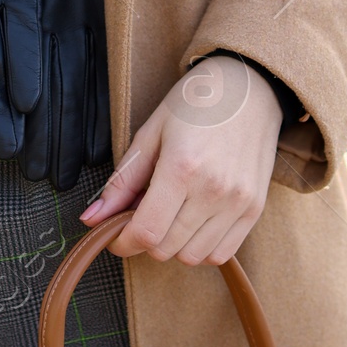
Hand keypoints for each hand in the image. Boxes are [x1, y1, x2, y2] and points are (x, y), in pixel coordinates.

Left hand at [77, 54, 280, 266]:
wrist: (250, 89)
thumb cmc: (195, 105)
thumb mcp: (150, 134)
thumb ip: (121, 181)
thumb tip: (91, 219)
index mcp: (182, 167)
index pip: (146, 232)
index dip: (122, 242)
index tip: (114, 235)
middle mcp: (214, 190)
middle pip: (166, 249)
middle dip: (144, 240)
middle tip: (142, 214)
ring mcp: (238, 203)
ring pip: (193, 257)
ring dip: (173, 245)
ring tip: (170, 215)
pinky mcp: (255, 209)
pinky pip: (221, 253)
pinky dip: (201, 248)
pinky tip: (193, 223)